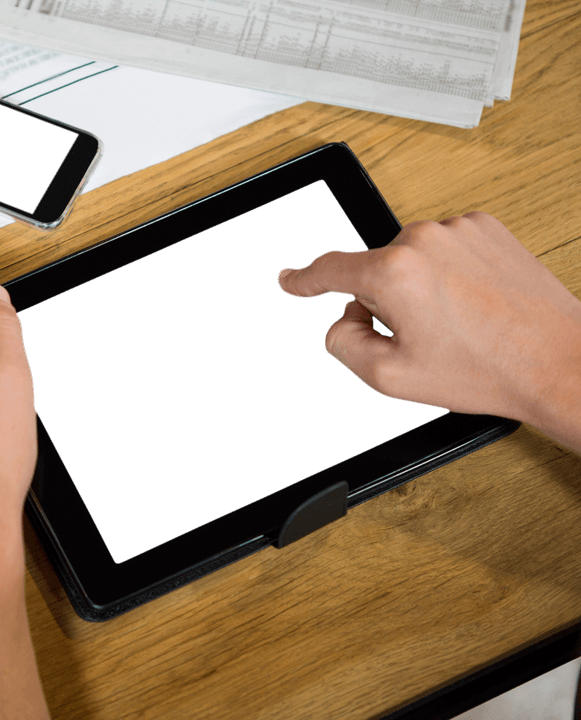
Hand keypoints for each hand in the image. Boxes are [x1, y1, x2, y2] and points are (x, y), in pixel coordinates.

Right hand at [277, 212, 580, 424]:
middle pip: (375, 271)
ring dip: (421, 288)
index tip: (290, 279)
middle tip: (424, 337)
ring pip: (411, 260)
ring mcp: (458, 229)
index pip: (330, 270)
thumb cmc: (486, 369)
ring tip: (459, 323)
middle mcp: (424, 240)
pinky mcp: (487, 228)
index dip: (303, 279)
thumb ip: (343, 346)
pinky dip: (450, 275)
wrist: (558, 359)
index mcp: (394, 273)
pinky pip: (445, 249)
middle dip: (387, 303)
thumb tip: (344, 322)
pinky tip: (474, 304)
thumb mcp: (392, 377)